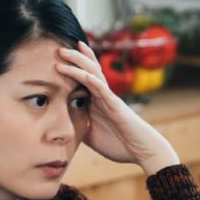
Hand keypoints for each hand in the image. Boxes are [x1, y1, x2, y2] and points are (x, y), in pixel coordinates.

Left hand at [55, 41, 179, 175]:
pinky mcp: (116, 107)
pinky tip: (84, 74)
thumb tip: (61, 125)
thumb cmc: (119, 144)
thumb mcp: (90, 135)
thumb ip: (78, 126)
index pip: (83, 79)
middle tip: (58, 48)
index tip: (57, 57)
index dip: (73, 66)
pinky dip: (94, 82)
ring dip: (79, 63)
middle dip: (74, 58)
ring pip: (93, 75)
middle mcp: (103, 96)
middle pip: (88, 70)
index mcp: (97, 102)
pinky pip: (104, 91)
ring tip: (64, 53)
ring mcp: (109, 99)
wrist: (142, 151)